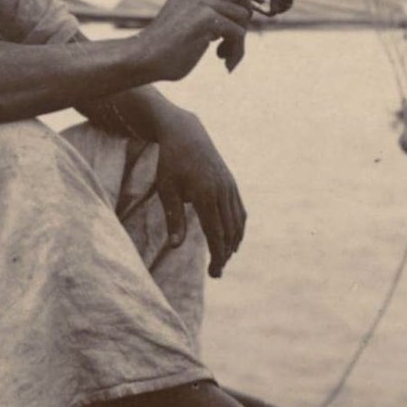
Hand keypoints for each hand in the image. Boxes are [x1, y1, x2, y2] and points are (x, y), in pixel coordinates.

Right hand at [138, 0, 262, 79]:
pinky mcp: (206, 18)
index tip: (258, 0)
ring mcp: (201, 1)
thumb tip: (244, 14)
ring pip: (243, 15)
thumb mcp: (189, 21)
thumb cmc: (166, 47)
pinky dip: (236, 50)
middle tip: (240, 34)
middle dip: (249, 10)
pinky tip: (222, 60)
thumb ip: (211, 13)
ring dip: (239, 40)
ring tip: (223, 53)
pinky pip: (238, 32)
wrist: (143, 58)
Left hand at [155, 111, 246, 277]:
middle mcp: (222, 191)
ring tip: (222, 259)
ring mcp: (230, 186)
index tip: (214, 273)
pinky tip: (232, 240)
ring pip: (238, 223)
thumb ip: (174, 218)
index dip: (217, 256)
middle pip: (229, 232)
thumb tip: (175, 246)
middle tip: (216, 273)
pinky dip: (238, 228)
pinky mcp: (232, 183)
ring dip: (232, 243)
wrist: (186, 133)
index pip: (216, 234)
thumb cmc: (170, 162)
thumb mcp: (166, 189)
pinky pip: (240, 211)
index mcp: (205, 195)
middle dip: (224, 255)